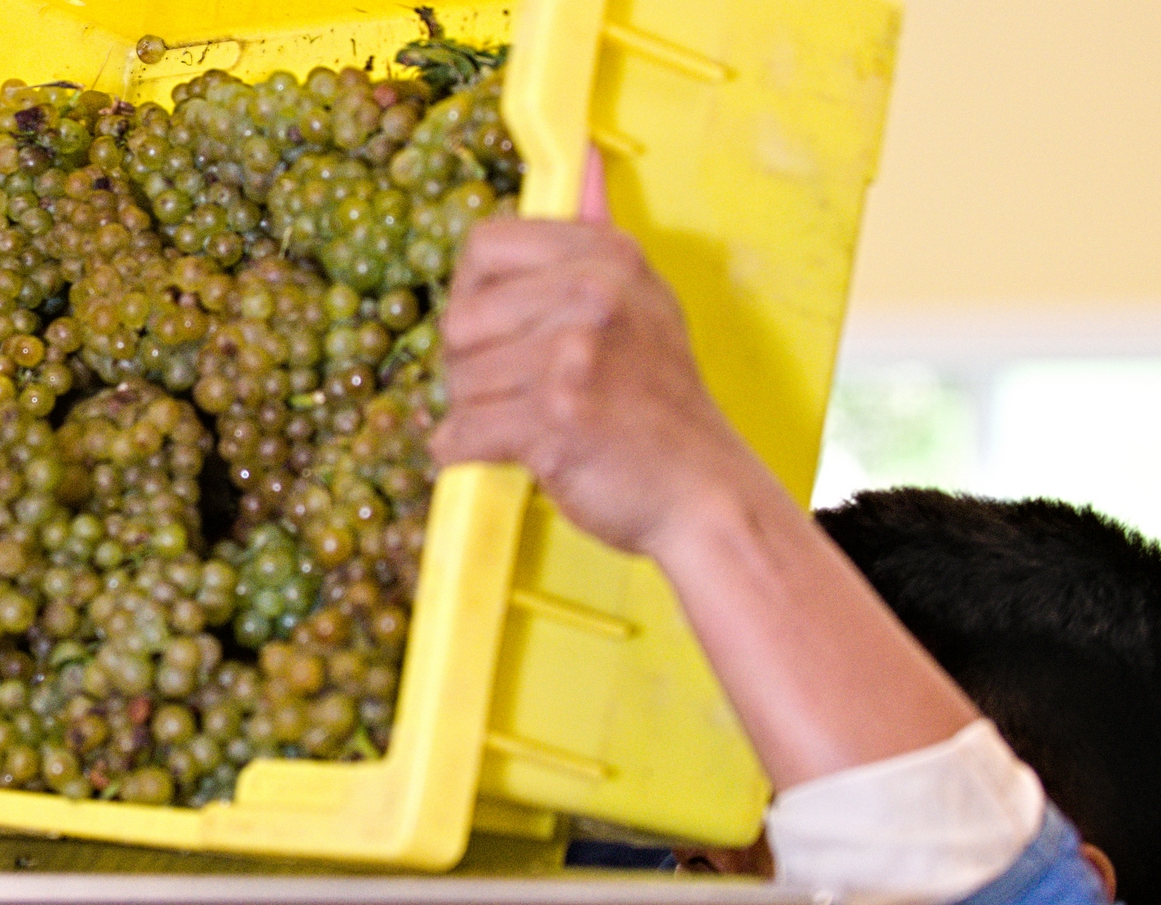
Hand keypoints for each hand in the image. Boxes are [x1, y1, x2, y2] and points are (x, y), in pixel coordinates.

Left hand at [429, 151, 757, 558]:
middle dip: (467, 365)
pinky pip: (460, 433)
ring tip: (523, 427)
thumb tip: (585, 158)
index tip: (495, 330)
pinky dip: (464, 455)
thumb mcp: (646, 303)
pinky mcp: (553, 418)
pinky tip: (502, 455)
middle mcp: (591, 295)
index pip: (484, 246)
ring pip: (457, 382)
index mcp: (607, 258)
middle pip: (459, 318)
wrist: (703, 489)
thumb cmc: (662, 406)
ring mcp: (572, 356)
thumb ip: (599, 240)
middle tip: (511, 392)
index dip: (473, 294)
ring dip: (473, 416)